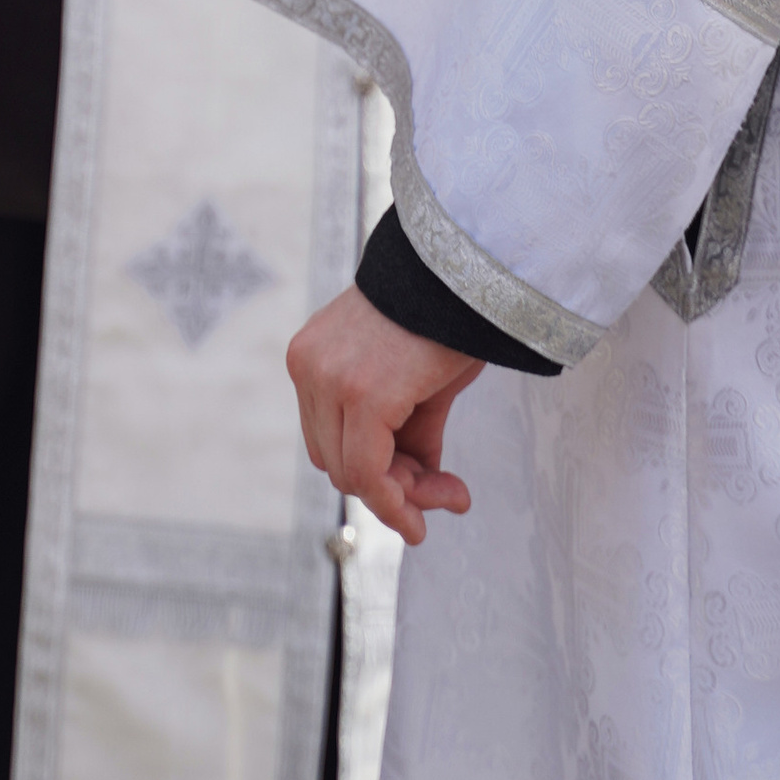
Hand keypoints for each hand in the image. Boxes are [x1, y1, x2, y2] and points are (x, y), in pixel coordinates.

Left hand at [288, 287, 480, 546]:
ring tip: (452, 493)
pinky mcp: (362, 394)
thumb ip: (407, 438)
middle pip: (335, 461)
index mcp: (312, 357)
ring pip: (350, 475)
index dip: (374, 471)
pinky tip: (432, 514)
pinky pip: (369, 475)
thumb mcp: (418, 382)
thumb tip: (421, 505)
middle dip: (390, 486)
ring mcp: (329, 379)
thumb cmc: (450, 315)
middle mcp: (308, 366)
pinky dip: (397, 503)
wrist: (471, 265)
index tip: (427, 483)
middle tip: (446, 493)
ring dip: (400, 496)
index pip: (329, 439)